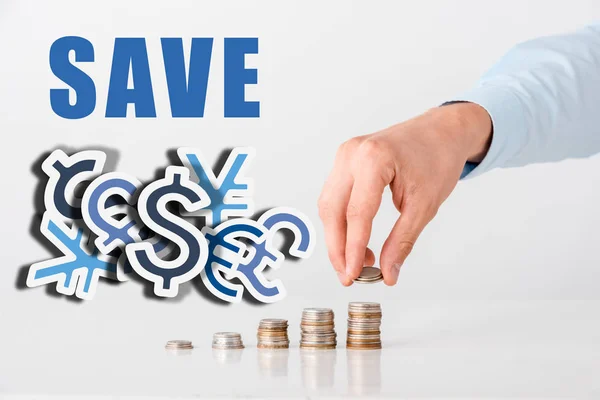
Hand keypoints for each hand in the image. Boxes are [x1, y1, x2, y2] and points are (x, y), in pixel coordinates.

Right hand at [318, 103, 491, 285]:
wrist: (441, 132)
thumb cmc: (437, 160)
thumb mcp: (425, 206)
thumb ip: (402, 241)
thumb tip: (388, 273)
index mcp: (374, 158)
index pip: (357, 213)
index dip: (353, 249)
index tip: (354, 275)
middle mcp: (352, 153)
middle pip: (333, 210)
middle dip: (338, 248)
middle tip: (349, 276)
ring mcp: (344, 154)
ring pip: (329, 204)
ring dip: (337, 236)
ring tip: (357, 261)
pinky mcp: (344, 160)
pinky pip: (334, 195)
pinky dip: (341, 220)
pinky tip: (354, 239)